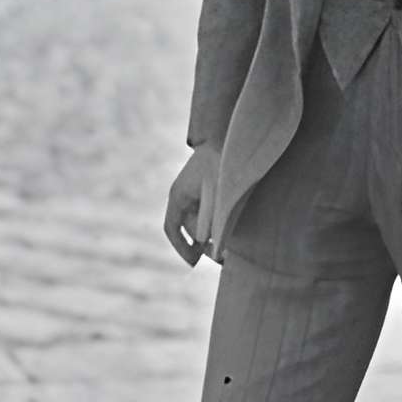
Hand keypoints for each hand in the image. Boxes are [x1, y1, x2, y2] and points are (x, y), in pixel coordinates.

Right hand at [165, 145, 220, 265]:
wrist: (229, 139)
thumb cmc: (221, 164)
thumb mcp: (216, 194)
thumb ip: (210, 218)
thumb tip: (207, 243)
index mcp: (178, 196)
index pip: (172, 228)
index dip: (181, 247)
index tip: (193, 263)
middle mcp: (182, 197)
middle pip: (189, 228)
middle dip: (202, 245)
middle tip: (221, 258)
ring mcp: (193, 194)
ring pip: (199, 222)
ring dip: (211, 236)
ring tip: (228, 249)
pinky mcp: (206, 191)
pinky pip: (206, 213)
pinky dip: (215, 225)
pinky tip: (228, 233)